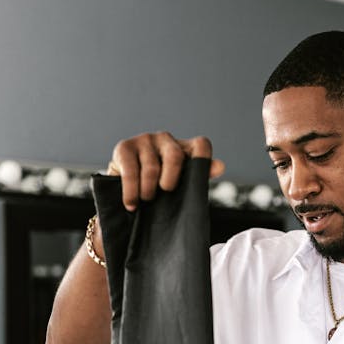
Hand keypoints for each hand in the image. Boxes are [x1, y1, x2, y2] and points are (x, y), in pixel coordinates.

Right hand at [108, 132, 225, 210]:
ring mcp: (144, 140)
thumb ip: (197, 178)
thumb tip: (220, 166)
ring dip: (148, 191)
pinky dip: (132, 192)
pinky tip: (131, 203)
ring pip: (152, 168)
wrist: (123, 196)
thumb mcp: (179, 189)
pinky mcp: (124, 147)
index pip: (200, 146)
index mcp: (183, 149)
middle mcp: (165, 140)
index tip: (202, 178)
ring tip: (145, 201)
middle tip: (165, 192)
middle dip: (170, 180)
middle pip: (176, 156)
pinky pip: (131, 172)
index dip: (203, 159)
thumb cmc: (156, 192)